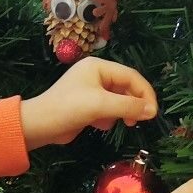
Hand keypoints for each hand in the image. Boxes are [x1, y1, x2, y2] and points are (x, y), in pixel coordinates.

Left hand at [20, 58, 156, 148]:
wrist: (39, 125)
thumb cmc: (68, 109)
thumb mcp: (101, 105)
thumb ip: (128, 106)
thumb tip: (152, 111)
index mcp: (99, 66)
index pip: (131, 76)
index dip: (145, 94)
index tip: (153, 113)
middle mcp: (96, 74)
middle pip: (126, 87)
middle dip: (134, 104)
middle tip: (139, 121)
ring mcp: (91, 89)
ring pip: (119, 99)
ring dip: (122, 112)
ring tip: (123, 124)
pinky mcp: (87, 104)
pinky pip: (108, 108)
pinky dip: (109, 117)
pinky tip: (100, 125)